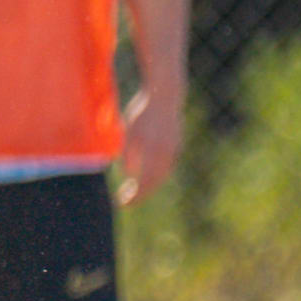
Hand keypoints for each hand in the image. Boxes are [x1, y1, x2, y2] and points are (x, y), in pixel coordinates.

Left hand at [119, 91, 184, 205]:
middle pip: (154, 182)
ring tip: (134, 191)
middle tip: (126, 201)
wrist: (165, 97)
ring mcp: (174, 150)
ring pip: (162, 175)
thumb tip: (131, 175)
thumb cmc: (141, 113)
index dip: (134, 196)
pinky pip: (166, 166)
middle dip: (140, 194)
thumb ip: (129, 156)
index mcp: (153, 152)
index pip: (144, 183)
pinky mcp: (177, 146)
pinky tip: (145, 176)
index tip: (123, 203)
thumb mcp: (129, 134)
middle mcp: (166, 155)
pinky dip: (156, 174)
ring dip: (148, 185)